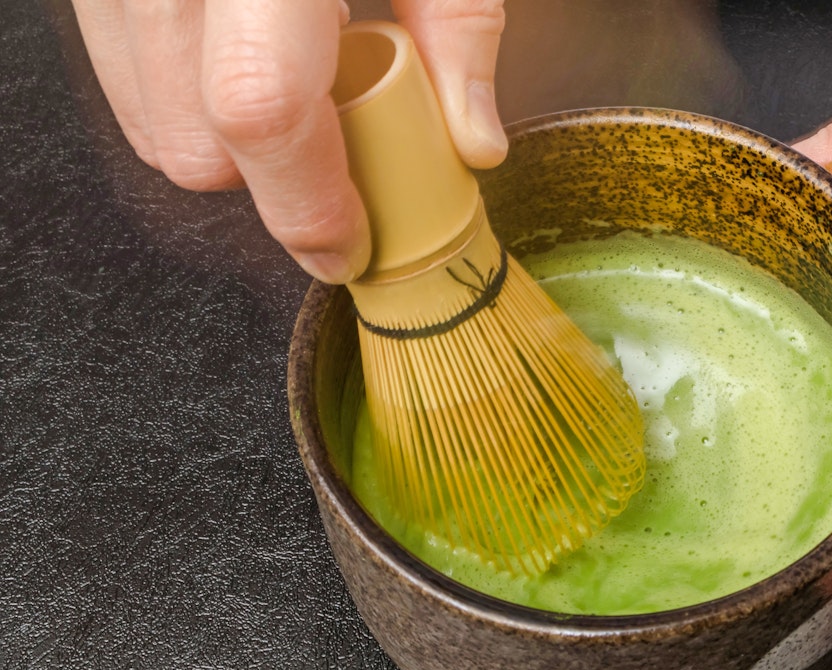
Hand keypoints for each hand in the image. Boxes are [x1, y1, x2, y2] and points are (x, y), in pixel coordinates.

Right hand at [71, 0, 507, 283]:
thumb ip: (458, 24)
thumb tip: (473, 144)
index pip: (262, 107)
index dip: (308, 203)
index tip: (348, 247)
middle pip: (193, 142)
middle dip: (273, 179)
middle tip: (344, 143)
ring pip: (147, 119)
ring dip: (230, 141)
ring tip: (298, 75)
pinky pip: (122, 70)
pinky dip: (188, 91)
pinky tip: (247, 46)